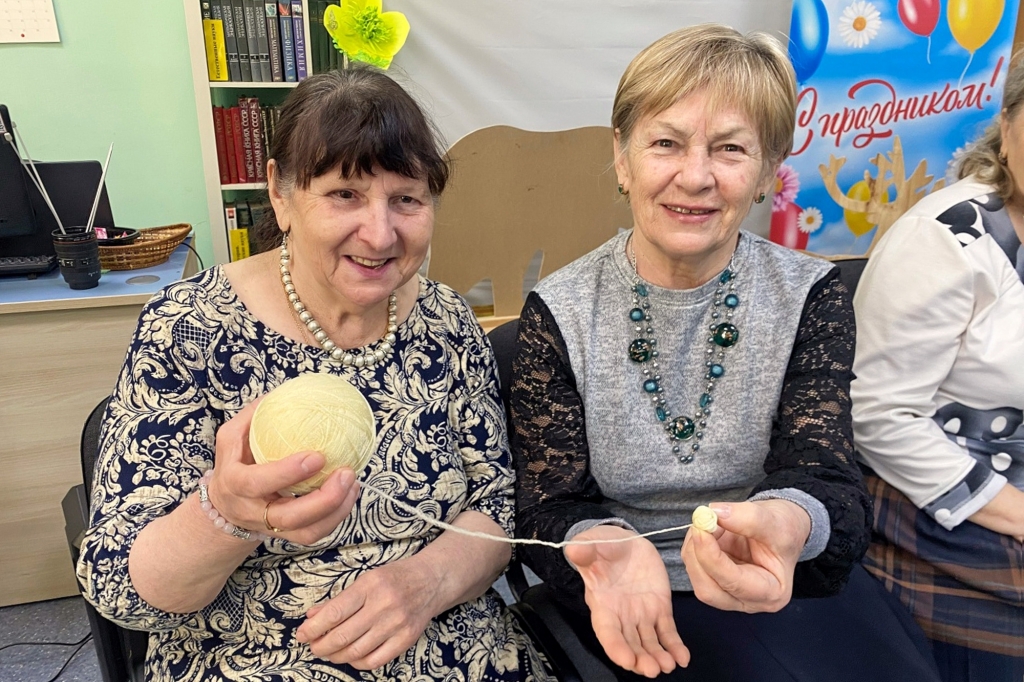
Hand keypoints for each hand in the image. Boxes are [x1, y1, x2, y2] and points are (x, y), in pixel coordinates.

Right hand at [207, 398, 359, 544]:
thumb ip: (253, 417)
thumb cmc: (235, 464)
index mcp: (235, 485)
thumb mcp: (231, 438)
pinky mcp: (288, 537)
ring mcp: (271, 529)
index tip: (317, 455)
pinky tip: (350, 492)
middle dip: (323, 500)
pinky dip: (337, 516)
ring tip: (354, 483)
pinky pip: (316, 534)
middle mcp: (253, 512)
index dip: (287, 472)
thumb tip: (282, 393)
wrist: (225, 508)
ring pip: (307, 533)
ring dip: (337, 511)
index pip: (258, 482)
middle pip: (289, 518)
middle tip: (347, 473)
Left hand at [296, 559, 437, 669]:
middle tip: (313, 646)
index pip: (334, 613)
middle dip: (321, 645)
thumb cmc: (394, 578)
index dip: (313, 628)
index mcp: (370, 586)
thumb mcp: (365, 579)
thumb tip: (311, 617)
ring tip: (328, 652)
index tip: (301, 634)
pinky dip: (357, 663)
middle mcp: (383, 605)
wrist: (432, 580)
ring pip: (356, 651)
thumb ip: (339, 600)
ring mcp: (396, 624)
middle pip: (343, 636)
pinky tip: (351, 656)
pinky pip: (375, 660)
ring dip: (336, 656)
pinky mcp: (406, 639)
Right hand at [566, 525, 689, 677]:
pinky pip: (668, 632)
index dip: (616, 648)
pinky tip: (683, 658)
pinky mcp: (660, 609)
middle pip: (630, 645)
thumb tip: (574, 550)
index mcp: (603, 604)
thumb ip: (584, 550)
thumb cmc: (603, 546)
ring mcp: (641, 616)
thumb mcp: (591, 544)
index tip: (627, 660)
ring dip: (658, 657)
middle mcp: (622, 616)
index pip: (607, 632)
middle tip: (653, 669)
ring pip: (649, 643)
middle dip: (640, 660)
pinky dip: (675, 646)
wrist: (625, 543)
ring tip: (669, 665)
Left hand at [682, 499, 809, 613]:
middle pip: (708, 590)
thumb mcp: (776, 520)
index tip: (701, 529)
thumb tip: (715, 513)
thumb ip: (748, 518)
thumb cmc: (785, 528)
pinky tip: (708, 529)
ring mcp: (729, 591)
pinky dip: (694, 544)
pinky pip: (694, 564)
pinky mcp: (715, 578)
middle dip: (698, 555)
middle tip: (701, 523)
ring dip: (695, 546)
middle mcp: (748, 600)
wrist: (782, 526)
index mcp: (771, 593)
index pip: (733, 583)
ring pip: (697, 577)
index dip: (712, 557)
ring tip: (712, 522)